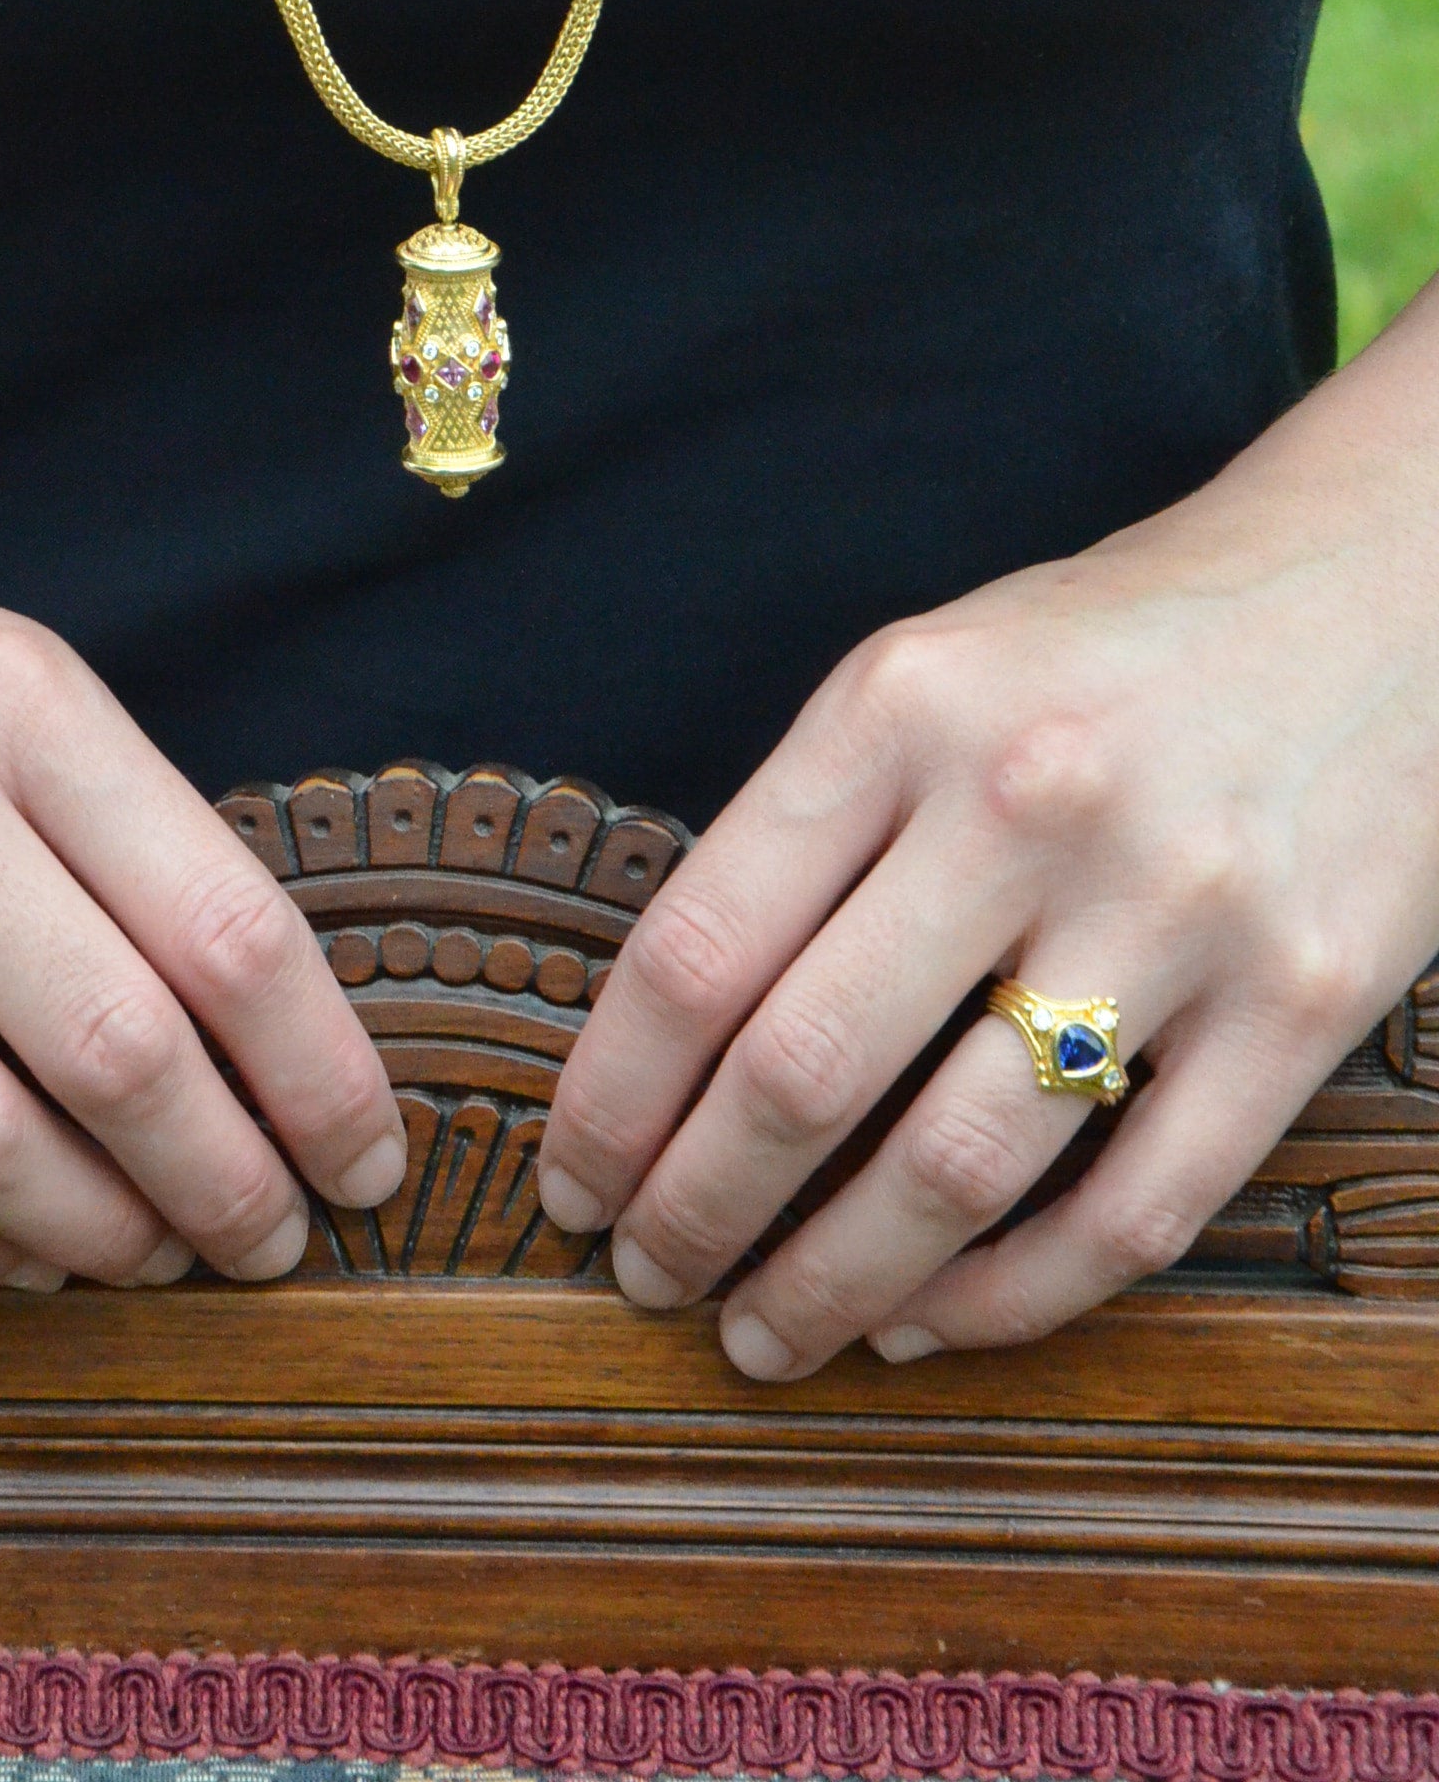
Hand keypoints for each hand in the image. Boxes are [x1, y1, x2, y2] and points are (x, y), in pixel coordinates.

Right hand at [0, 426, 406, 1293]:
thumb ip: (94, 802)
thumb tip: (236, 1007)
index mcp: (5, 691)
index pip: (221, 928)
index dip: (321, 1077)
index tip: (365, 1159)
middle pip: (113, 1057)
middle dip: (225, 1188)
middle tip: (269, 1244)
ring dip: (82, 1241)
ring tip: (136, 1255)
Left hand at [535, 314, 1438, 1375]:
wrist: (1374, 591)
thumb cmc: (1106, 652)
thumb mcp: (927, 672)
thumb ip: (811, 824)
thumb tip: (671, 1034)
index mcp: (900, 709)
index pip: (698, 944)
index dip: (610, 1096)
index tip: (568, 1181)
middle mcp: (1026, 802)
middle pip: (802, 1072)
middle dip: (693, 1212)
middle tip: (643, 1279)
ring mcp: (1175, 909)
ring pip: (956, 1168)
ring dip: (833, 1286)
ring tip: (764, 1336)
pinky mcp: (1302, 1002)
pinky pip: (1133, 1211)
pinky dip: (1009, 1299)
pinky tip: (927, 1321)